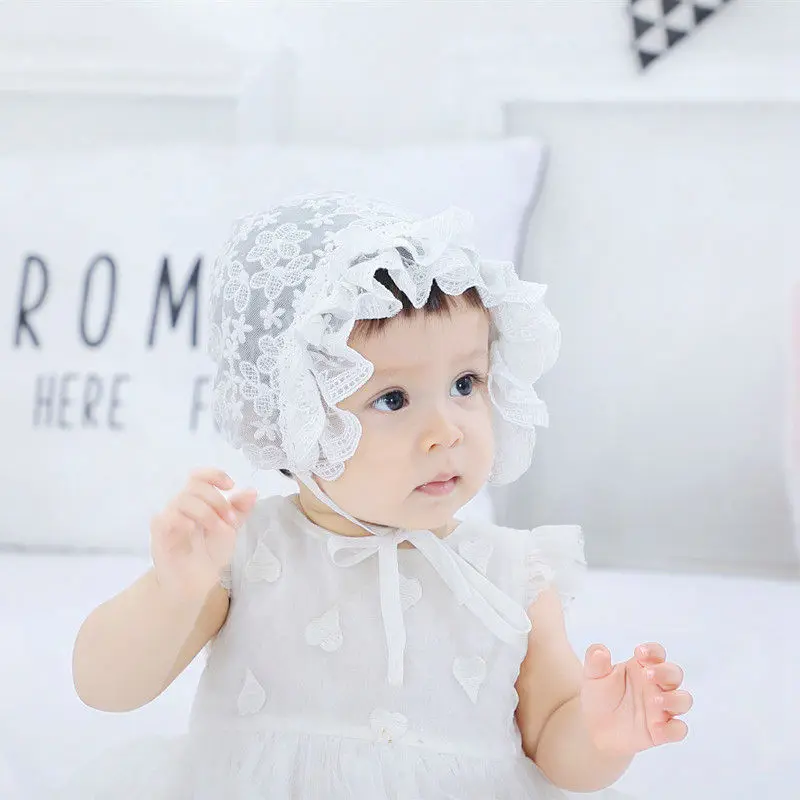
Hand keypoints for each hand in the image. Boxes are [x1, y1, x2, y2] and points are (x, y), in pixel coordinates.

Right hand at [150, 467, 256, 599]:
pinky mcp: (159, 534)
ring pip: (183, 500)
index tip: (231, 486)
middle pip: (195, 486)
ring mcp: (169, 518)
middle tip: (231, 520)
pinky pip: (166, 518)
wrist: (196, 583)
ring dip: (206, 513)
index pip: (200, 477)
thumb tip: (252, 491)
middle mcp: (181, 505)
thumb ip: (239, 510)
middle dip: (218, 500)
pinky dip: (183, 520)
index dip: (214, 475)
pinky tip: (193, 529)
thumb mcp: (230, 529)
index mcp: (197, 501)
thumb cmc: (210, 553)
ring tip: (219, 531)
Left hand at [580, 642, 691, 756]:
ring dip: (673, 699)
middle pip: (674, 674)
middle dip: (665, 672)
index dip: (653, 651)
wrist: (595, 726)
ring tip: (653, 701)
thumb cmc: (600, 695)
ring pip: (683, 700)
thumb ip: (595, 661)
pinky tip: (656, 728)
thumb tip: (600, 651)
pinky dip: (673, 729)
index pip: (657, 653)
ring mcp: (661, 708)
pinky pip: (678, 730)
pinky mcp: (661, 731)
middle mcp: (656, 685)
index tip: (639, 653)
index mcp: (642, 667)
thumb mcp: (593, 676)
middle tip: (647, 675)